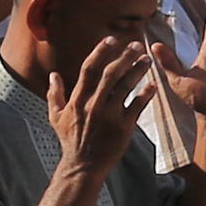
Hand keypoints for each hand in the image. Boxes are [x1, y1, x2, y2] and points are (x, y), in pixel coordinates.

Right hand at [52, 31, 148, 183]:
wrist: (83, 166)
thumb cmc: (70, 140)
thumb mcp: (55, 116)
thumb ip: (54, 94)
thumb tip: (53, 75)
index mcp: (78, 99)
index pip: (89, 69)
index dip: (100, 52)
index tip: (110, 39)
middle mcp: (93, 105)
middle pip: (110, 74)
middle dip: (124, 56)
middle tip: (136, 44)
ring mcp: (109, 116)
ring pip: (126, 87)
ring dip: (137, 71)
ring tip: (147, 60)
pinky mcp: (123, 128)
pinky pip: (137, 106)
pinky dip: (146, 94)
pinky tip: (153, 85)